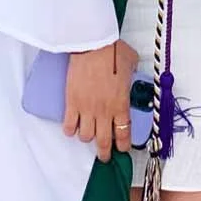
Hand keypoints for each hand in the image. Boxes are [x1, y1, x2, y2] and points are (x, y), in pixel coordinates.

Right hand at [66, 41, 138, 161]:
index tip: (122, 148)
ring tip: (88, 134)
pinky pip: (69, 126)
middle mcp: (104, 112)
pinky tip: (72, 127)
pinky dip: (70, 130)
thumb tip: (131, 73)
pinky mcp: (72, 103)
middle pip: (104, 142)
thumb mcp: (131, 63)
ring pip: (85, 137)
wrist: (92, 45)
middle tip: (104, 156)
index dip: (123, 145)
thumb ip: (132, 74)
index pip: (123, 134)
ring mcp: (87, 109)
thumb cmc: (112, 51)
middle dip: (105, 153)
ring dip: (87, 138)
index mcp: (121, 104)